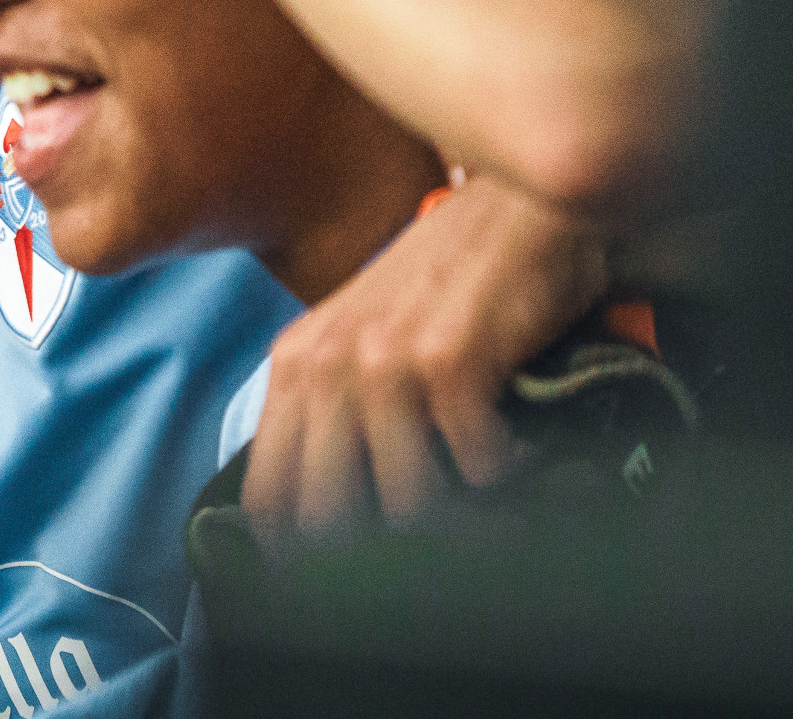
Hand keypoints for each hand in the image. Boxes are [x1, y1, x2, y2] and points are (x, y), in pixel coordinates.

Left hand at [241, 175, 609, 547]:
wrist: (523, 208)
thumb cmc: (450, 279)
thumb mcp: (366, 333)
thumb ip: (335, 402)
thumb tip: (329, 504)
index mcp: (297, 361)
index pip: (270, 491)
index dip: (297, 551)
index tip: (337, 584)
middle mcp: (328, 362)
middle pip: (329, 512)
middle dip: (383, 549)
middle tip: (434, 547)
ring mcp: (385, 361)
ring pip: (408, 502)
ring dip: (458, 514)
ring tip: (484, 489)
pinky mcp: (450, 361)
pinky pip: (475, 466)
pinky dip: (504, 472)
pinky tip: (519, 444)